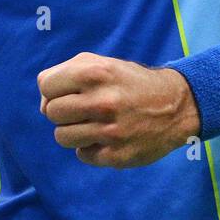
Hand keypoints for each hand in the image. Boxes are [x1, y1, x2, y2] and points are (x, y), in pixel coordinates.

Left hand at [37, 51, 199, 168]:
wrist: (176, 106)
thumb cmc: (130, 82)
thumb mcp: (102, 63)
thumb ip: (66, 73)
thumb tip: (43, 102)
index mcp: (95, 73)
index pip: (46, 85)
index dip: (54, 89)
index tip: (70, 92)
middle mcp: (101, 101)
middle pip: (51, 112)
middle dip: (63, 111)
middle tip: (83, 109)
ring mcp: (110, 131)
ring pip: (62, 137)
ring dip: (73, 131)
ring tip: (93, 124)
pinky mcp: (117, 156)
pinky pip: (82, 155)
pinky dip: (90, 148)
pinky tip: (107, 138)